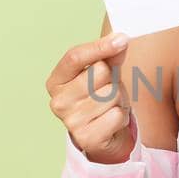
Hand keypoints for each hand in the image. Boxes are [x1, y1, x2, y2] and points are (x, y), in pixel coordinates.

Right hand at [45, 30, 136, 163]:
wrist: (104, 136)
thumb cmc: (101, 99)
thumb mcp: (104, 74)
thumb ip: (109, 56)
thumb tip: (120, 39)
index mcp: (56, 81)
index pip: (74, 56)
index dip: (99, 46)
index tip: (122, 39)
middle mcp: (58, 101)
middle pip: (99, 72)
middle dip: (112, 79)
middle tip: (108, 91)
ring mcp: (71, 121)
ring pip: (111, 94)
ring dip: (119, 100)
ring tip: (110, 107)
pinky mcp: (87, 138)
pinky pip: (116, 115)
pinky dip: (121, 117)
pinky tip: (112, 122)